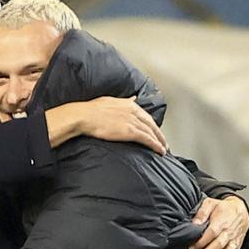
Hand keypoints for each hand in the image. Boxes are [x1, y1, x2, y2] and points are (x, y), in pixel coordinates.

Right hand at [48, 96, 167, 153]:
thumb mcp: (109, 101)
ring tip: (164, 149)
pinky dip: (156, 145)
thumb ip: (123, 101)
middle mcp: (134, 112)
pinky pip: (148, 139)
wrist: (84, 116)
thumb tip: (133, 98)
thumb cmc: (90, 110)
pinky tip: (160, 150)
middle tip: (164, 142)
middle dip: (159, 134)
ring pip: (152, 132)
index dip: (152, 125)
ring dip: (160, 141)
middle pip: (152, 124)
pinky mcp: (131, 131)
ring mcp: (133, 122)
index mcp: (129, 104)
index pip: (145, 115)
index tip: (154, 131)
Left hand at [187, 195, 248, 248]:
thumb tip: (195, 223)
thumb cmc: (222, 209)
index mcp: (221, 223)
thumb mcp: (211, 203)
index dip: (201, 242)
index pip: (211, 234)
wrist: (241, 211)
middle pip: (218, 246)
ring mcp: (234, 242)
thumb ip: (202, 212)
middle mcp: (229, 234)